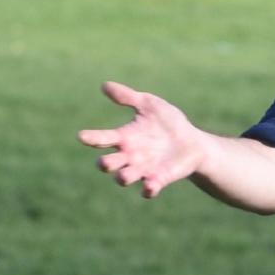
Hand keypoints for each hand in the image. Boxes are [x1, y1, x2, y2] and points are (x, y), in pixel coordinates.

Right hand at [79, 80, 208, 197]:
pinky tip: (149, 186)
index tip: (81, 136)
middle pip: (109, 164)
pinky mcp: (159, 179)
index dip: (91, 138)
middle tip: (106, 162)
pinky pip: (149, 189)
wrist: (193, 142)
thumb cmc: (169, 123)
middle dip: (105, 164)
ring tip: (125, 175)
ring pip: (124, 178)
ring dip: (123, 177)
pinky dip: (148, 189)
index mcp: (125, 138)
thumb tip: (104, 85)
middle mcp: (130, 156)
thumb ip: (128, 97)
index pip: (102, 138)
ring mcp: (143, 169)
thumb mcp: (149, 104)